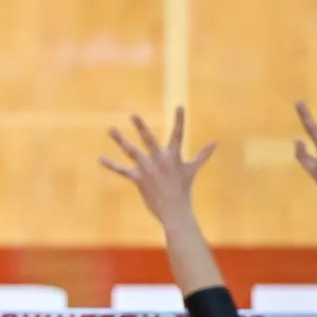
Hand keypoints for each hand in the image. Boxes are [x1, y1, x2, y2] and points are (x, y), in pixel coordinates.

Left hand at [100, 108, 214, 227]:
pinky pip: (122, 170)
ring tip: (110, 129)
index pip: (178, 134)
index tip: (179, 105)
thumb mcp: (192, 170)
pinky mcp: (139, 179)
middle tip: (133, 114)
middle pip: (149, 139)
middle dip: (141, 127)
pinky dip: (111, 165)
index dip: (179, 119)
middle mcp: (160, 160)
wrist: (176, 211)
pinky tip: (100, 159)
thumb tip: (215, 142)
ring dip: (120, 140)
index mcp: (173, 156)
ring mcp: (148, 169)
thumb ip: (202, 155)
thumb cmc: (184, 189)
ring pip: (132, 151)